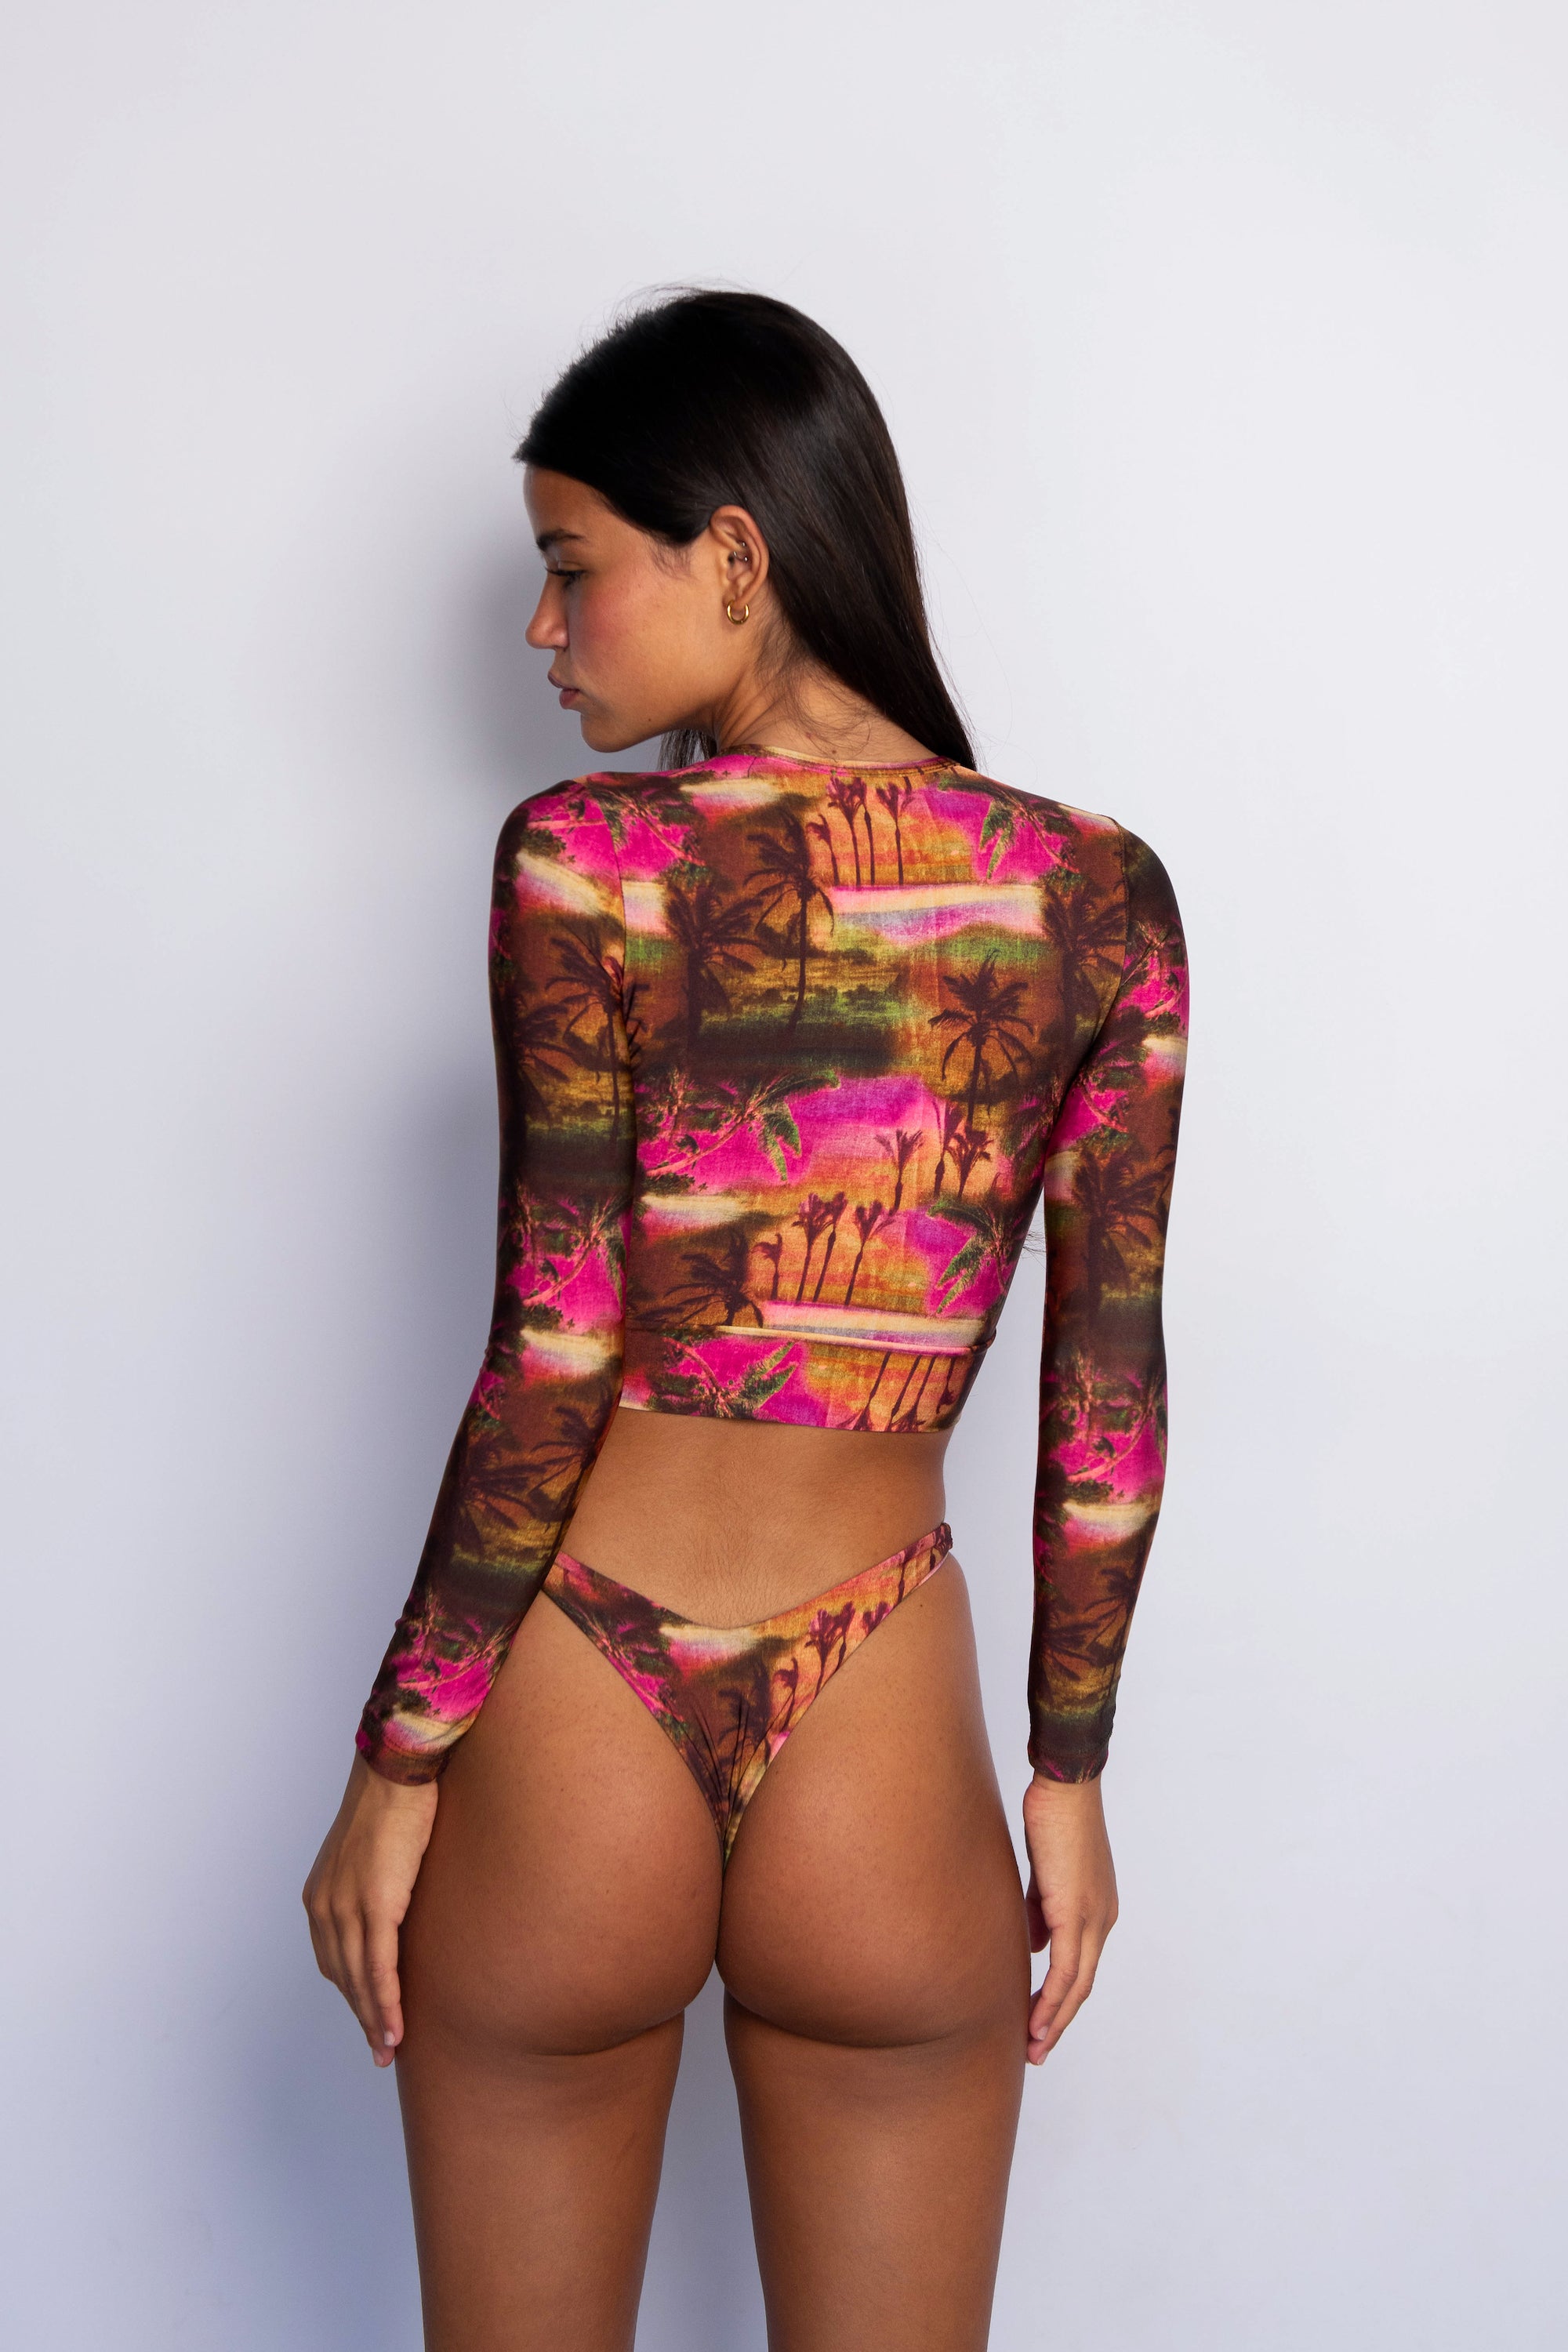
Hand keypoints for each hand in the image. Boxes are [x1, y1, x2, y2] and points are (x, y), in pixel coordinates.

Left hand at [303, 1755, 438, 2066]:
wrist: (396, 1769)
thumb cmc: (393, 1802)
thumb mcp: (373, 1852)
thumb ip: (376, 1884)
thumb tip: (397, 1904)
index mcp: (321, 1895)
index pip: (334, 1959)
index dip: (352, 1994)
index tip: (368, 2019)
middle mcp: (324, 1906)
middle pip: (342, 1977)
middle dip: (361, 2017)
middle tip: (380, 2050)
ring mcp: (347, 1907)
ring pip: (359, 1981)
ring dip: (374, 2020)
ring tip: (390, 2049)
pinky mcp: (375, 1904)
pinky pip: (379, 1967)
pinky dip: (385, 2003)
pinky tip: (394, 2028)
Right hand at [1022, 1772, 1118, 2064]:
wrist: (1065, 1786)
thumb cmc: (1053, 1818)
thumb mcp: (1046, 1874)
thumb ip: (1040, 1911)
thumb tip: (1034, 1946)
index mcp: (1096, 1910)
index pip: (1080, 1966)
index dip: (1062, 1999)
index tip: (1040, 2022)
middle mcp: (1102, 1920)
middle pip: (1083, 1985)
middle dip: (1059, 2021)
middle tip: (1037, 2050)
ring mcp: (1093, 1917)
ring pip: (1077, 1984)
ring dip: (1055, 2019)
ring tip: (1034, 2046)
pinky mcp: (1075, 1911)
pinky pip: (1065, 1968)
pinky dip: (1052, 1998)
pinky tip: (1037, 2019)